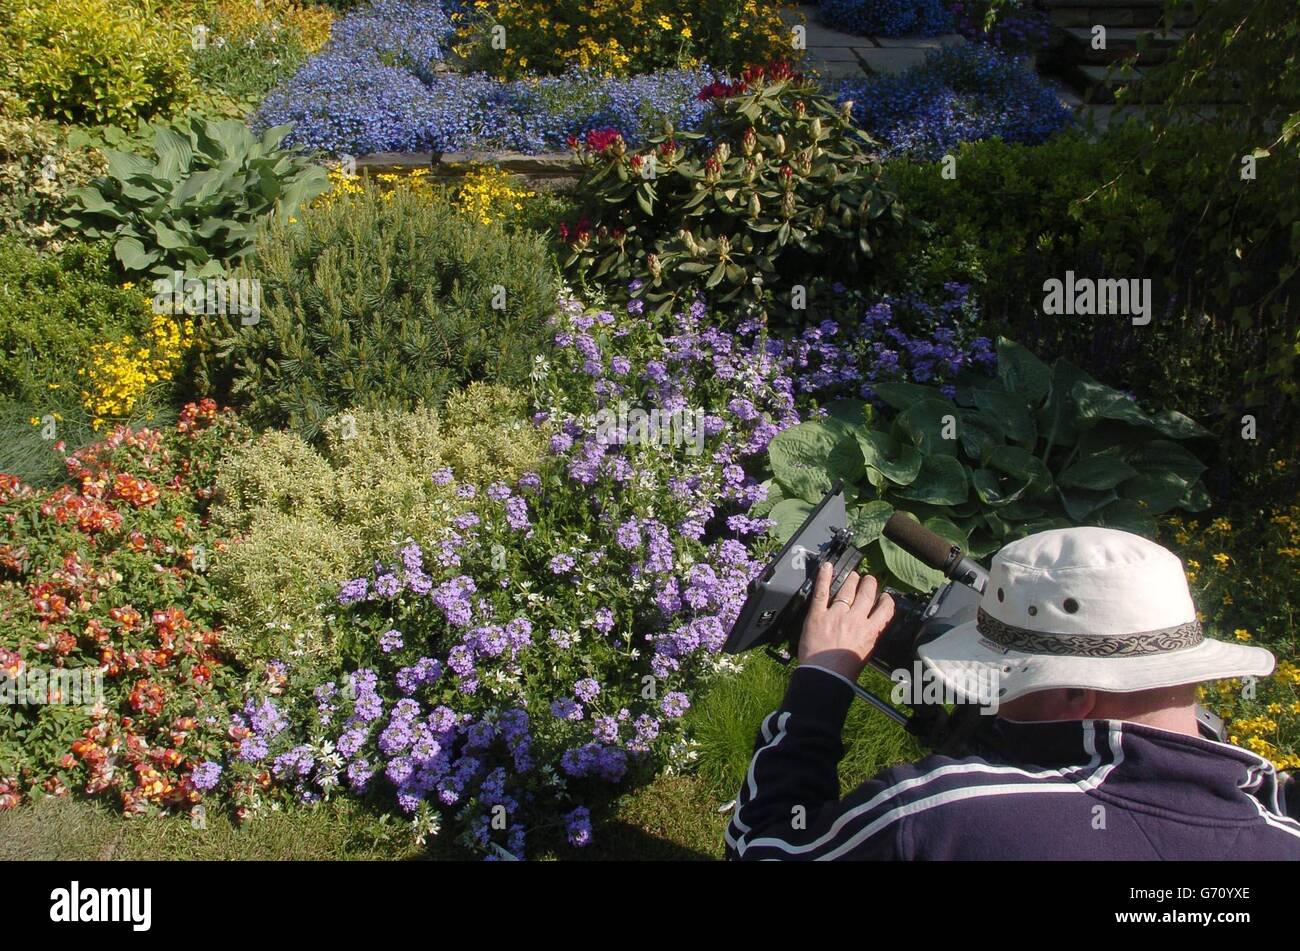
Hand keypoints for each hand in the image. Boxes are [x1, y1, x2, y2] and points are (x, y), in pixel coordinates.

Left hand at [799, 562, 895, 681]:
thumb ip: (869, 637)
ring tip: (853, 574)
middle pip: (866, 595)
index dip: (886, 600)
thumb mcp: (866, 654)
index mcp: (870, 630)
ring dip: (851, 580)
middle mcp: (855, 619)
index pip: (884, 609)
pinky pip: (822, 592)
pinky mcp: (818, 614)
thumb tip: (870, 629)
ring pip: (847, 591)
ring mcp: (836, 614)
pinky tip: (827, 567)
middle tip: (869, 579)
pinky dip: (824, 578)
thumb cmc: (845, 671)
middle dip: (869, 584)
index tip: (885, 597)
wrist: (825, 675)